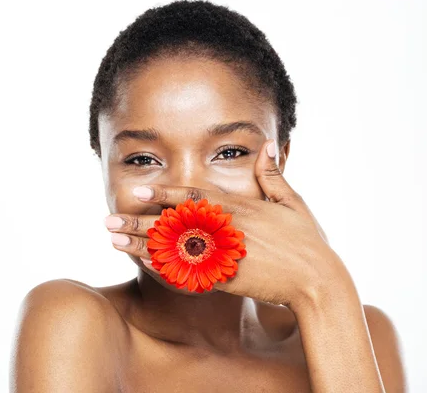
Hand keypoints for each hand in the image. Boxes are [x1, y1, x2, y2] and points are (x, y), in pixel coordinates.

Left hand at [105, 139, 339, 307]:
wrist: (318, 281)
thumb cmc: (308, 242)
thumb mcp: (293, 203)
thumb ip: (273, 176)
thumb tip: (267, 144)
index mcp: (241, 207)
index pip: (195, 196)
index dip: (164, 193)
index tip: (139, 189)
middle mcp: (228, 228)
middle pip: (175, 221)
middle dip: (139, 220)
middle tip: (108, 219)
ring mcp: (225, 254)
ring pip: (175, 247)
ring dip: (141, 243)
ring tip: (113, 240)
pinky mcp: (227, 279)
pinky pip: (190, 273)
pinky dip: (166, 268)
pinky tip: (142, 264)